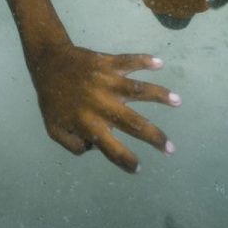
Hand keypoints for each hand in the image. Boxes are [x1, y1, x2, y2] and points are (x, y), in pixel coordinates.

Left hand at [25, 42, 177, 173]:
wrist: (48, 62)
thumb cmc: (53, 99)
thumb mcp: (55, 130)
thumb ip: (73, 145)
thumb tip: (95, 149)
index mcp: (88, 124)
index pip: (112, 150)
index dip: (126, 162)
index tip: (139, 168)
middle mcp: (101, 104)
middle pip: (133, 124)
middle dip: (154, 137)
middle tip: (170, 149)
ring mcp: (106, 82)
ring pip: (138, 89)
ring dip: (159, 94)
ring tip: (178, 101)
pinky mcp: (107, 63)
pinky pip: (129, 61)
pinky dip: (144, 60)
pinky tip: (159, 62)